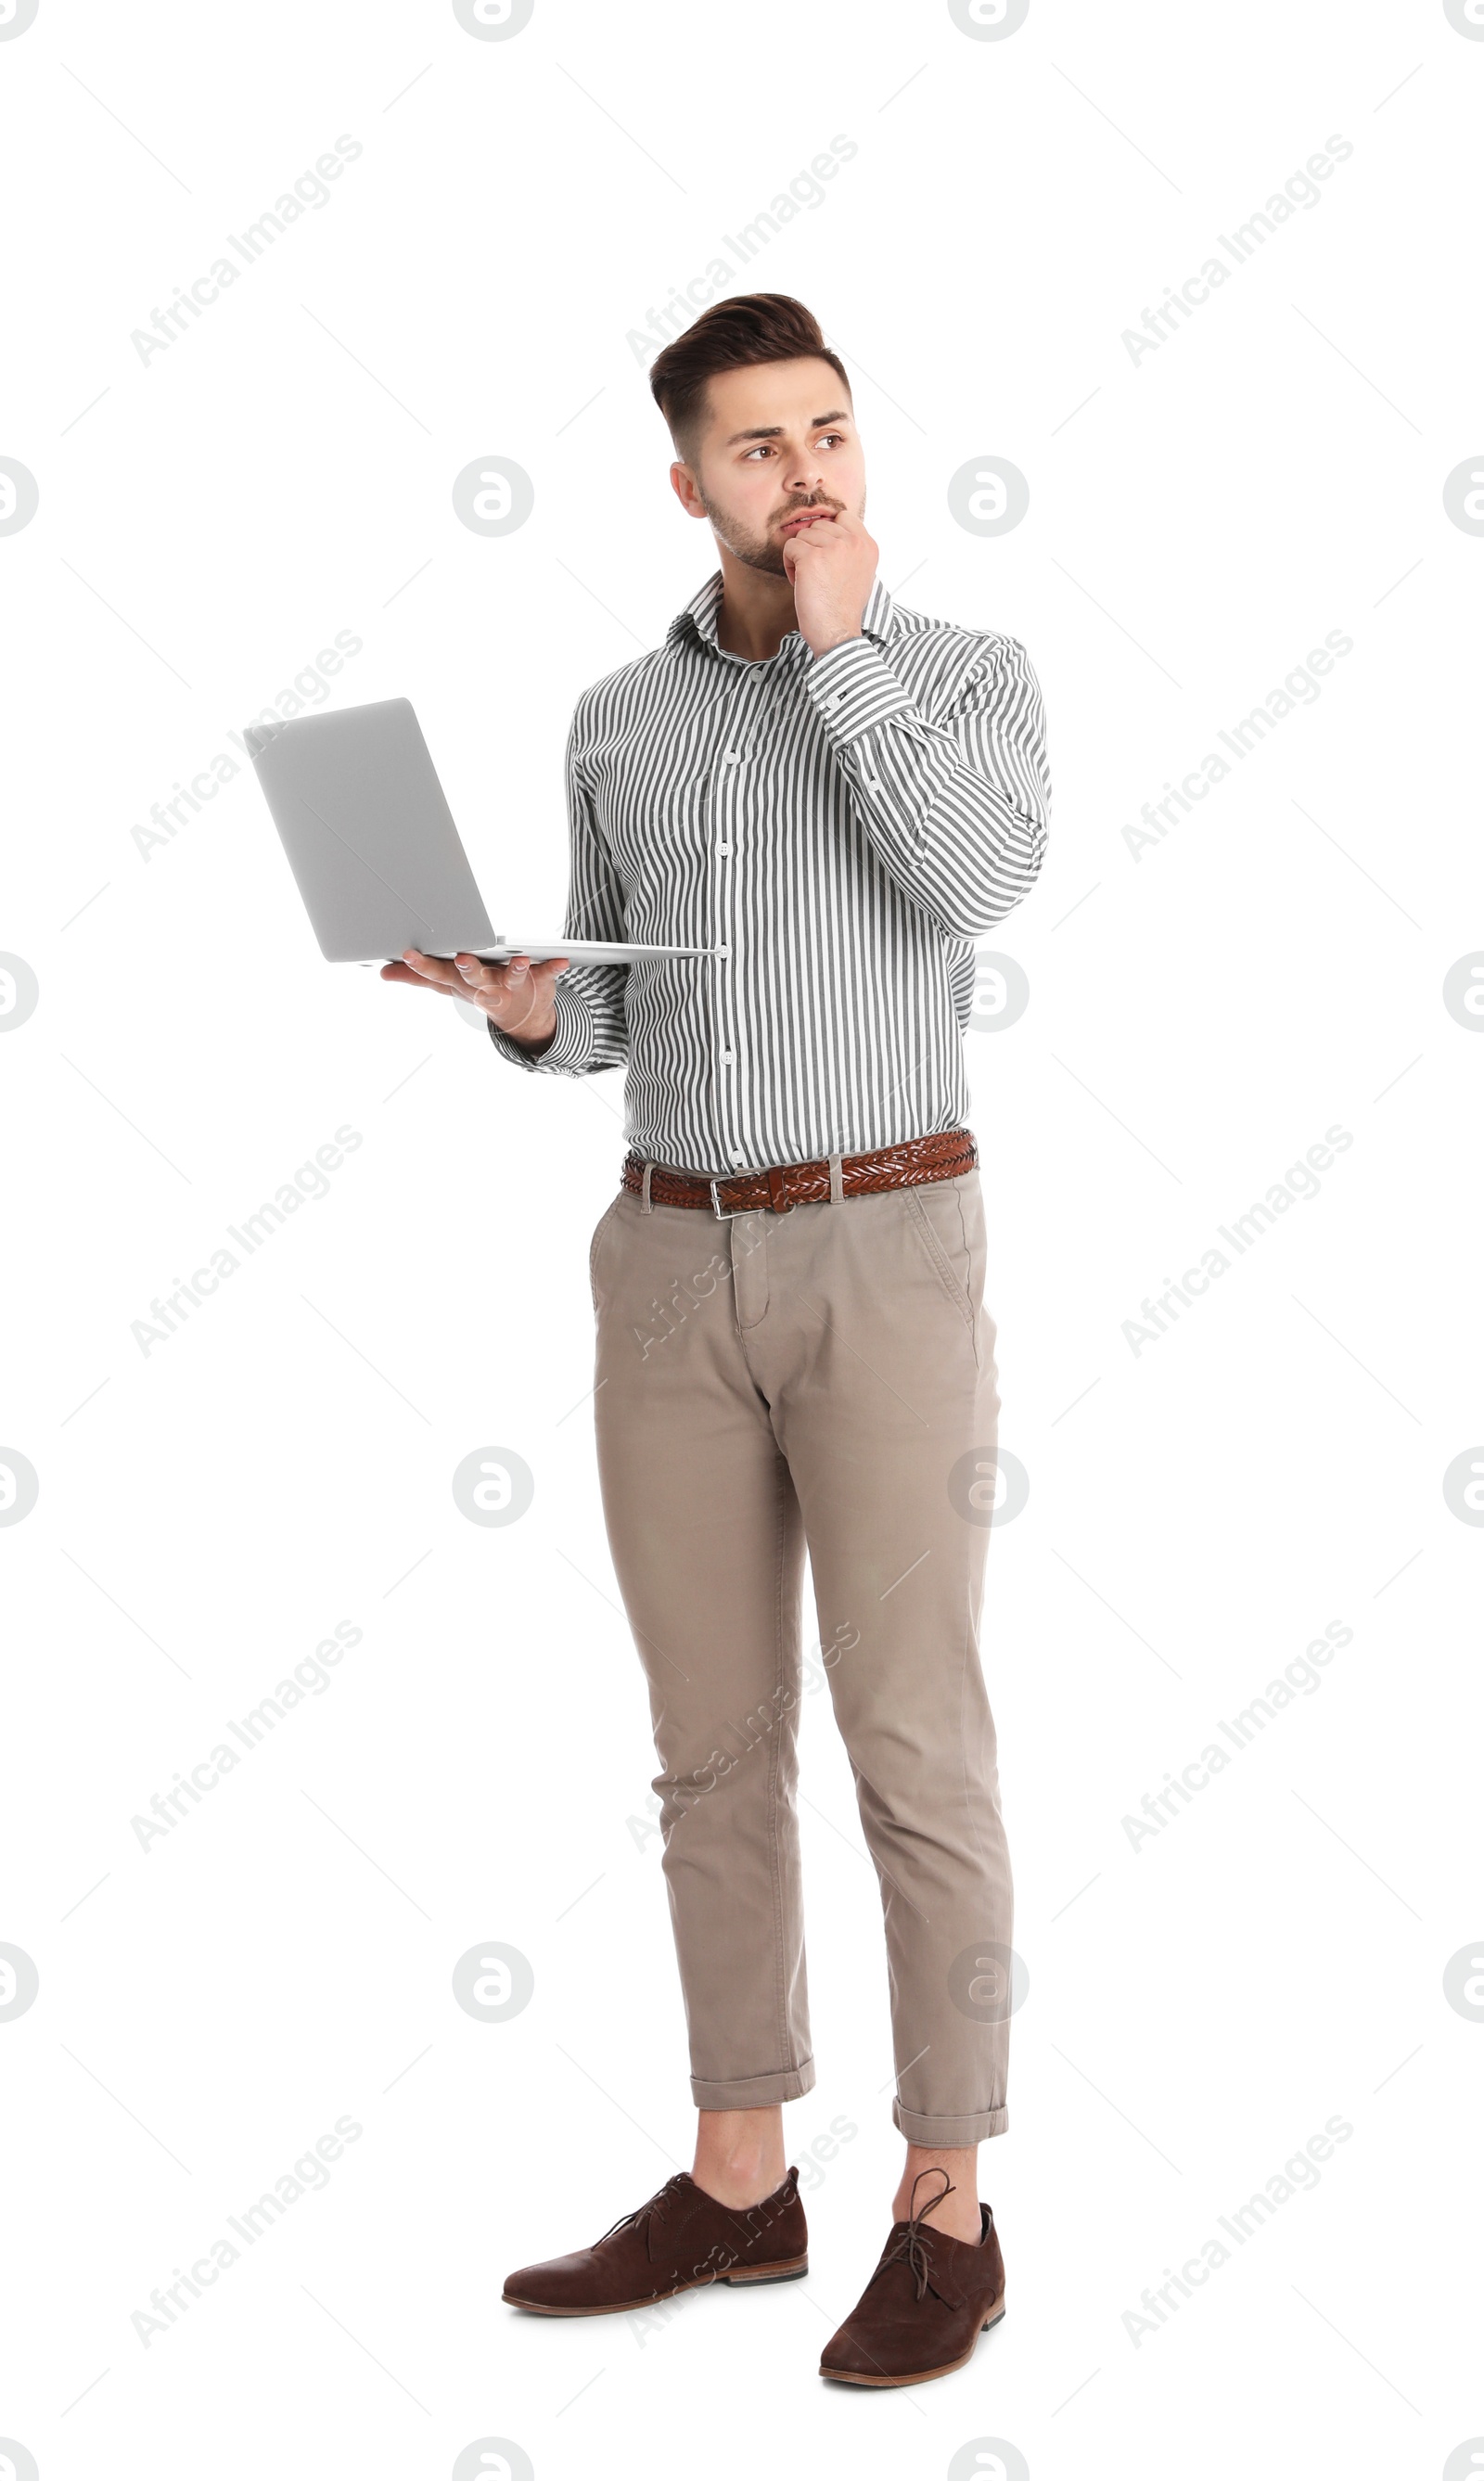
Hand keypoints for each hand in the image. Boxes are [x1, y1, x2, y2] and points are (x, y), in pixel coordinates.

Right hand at [381, 948, 568, 1047]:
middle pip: (475, 978)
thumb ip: (416, 978)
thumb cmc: (480, 992)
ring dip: (515, 969)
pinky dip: (554, 968)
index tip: (407, 952)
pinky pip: (548, 974)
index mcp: (462, 983)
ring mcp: (513, 986)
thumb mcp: (448, 986)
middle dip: (469, 969)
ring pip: (512, 977)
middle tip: (464, 957)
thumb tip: (383, 972)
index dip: (422, 965)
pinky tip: (562, 961)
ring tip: (519, 960)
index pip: (438, 975)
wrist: (523, 1019)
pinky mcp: (538, 981)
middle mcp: (486, 986)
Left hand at [781, 508, 877, 658]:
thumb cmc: (844, 608)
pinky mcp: (811, 557)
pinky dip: (789, 565)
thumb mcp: (861, 573)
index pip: (843, 516)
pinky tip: (799, 582)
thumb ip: (851, 549)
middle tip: (817, 573)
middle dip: (813, 546)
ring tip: (809, 579)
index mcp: (868, 545)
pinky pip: (789, 547)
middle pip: (819, 525)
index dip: (828, 533)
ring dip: (800, 556)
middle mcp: (853, 543)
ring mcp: (833, 548)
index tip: (827, 556)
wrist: (838, 634)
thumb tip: (829, 530)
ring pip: (803, 535)